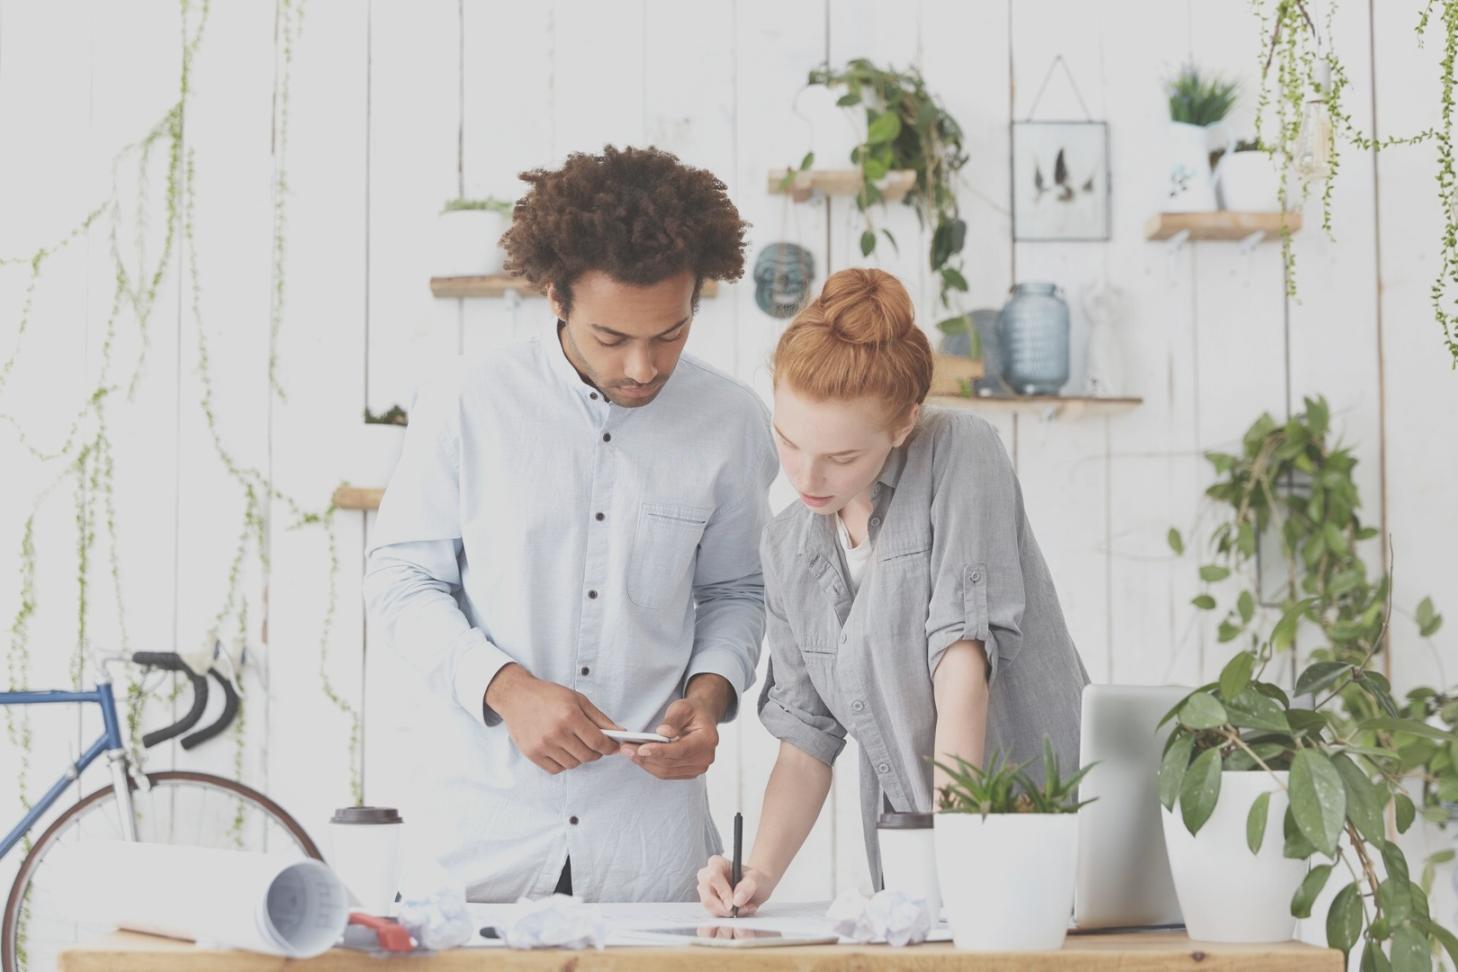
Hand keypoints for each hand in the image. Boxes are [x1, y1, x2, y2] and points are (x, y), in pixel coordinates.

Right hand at [486, 664, 620, 773]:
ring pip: (572, 764)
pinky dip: (563, 763)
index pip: (597, 742)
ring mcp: (542, 745)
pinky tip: (562, 750)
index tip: (613, 747)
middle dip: (596, 753)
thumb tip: (619, 732)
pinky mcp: (532, 754)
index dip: (609, 747)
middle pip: (587, 756)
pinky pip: (556, 769)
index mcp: (570, 716)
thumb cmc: (548, 695)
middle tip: (594, 745)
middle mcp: (556, 732)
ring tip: (575, 744)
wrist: (516, 696)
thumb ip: (599, 718)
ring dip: (579, 757)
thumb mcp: (577, 699)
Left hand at [619, 695, 719, 779]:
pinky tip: (638, 757)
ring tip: (628, 752)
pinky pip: (666, 773)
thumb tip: (662, 733)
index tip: (641, 749)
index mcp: (707, 740)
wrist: (701, 718)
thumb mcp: (682, 707)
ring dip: (645, 763)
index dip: (660, 751)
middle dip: (646, 757)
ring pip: (666, 771)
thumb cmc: (692, 711)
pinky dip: (651, 766)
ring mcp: (697, 768)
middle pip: (670, 763)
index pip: (680, 750)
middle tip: (626, 748)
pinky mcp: (688, 772)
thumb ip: (673, 720)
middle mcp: (705, 758)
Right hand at [697, 855, 772, 917]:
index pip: (713, 877)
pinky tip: (739, 911)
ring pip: (709, 907)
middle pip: (707, 896)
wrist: (755, 888)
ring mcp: (705, 890)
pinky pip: (713, 913)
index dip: (723, 893)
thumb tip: (737, 900)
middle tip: (740, 910)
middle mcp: (706, 875)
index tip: (735, 904)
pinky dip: (726, 916)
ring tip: (744, 908)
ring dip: (727, 913)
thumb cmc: (754, 879)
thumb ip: (749, 886)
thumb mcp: (757, 879)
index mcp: (717, 863)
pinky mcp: (708, 902)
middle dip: (724, 908)